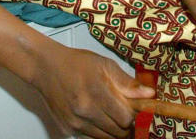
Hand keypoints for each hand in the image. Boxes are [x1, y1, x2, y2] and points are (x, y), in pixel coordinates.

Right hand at [32, 45, 154, 138]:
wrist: (46, 68)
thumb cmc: (76, 63)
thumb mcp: (104, 65)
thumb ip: (127, 82)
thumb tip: (149, 94)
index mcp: (96, 92)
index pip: (126, 118)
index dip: (133, 114)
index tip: (134, 108)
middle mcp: (85, 110)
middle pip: (118, 131)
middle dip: (125, 124)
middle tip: (124, 112)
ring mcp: (75, 122)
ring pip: (106, 138)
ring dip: (113, 129)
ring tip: (111, 114)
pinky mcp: (67, 129)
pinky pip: (91, 137)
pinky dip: (98, 130)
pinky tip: (96, 116)